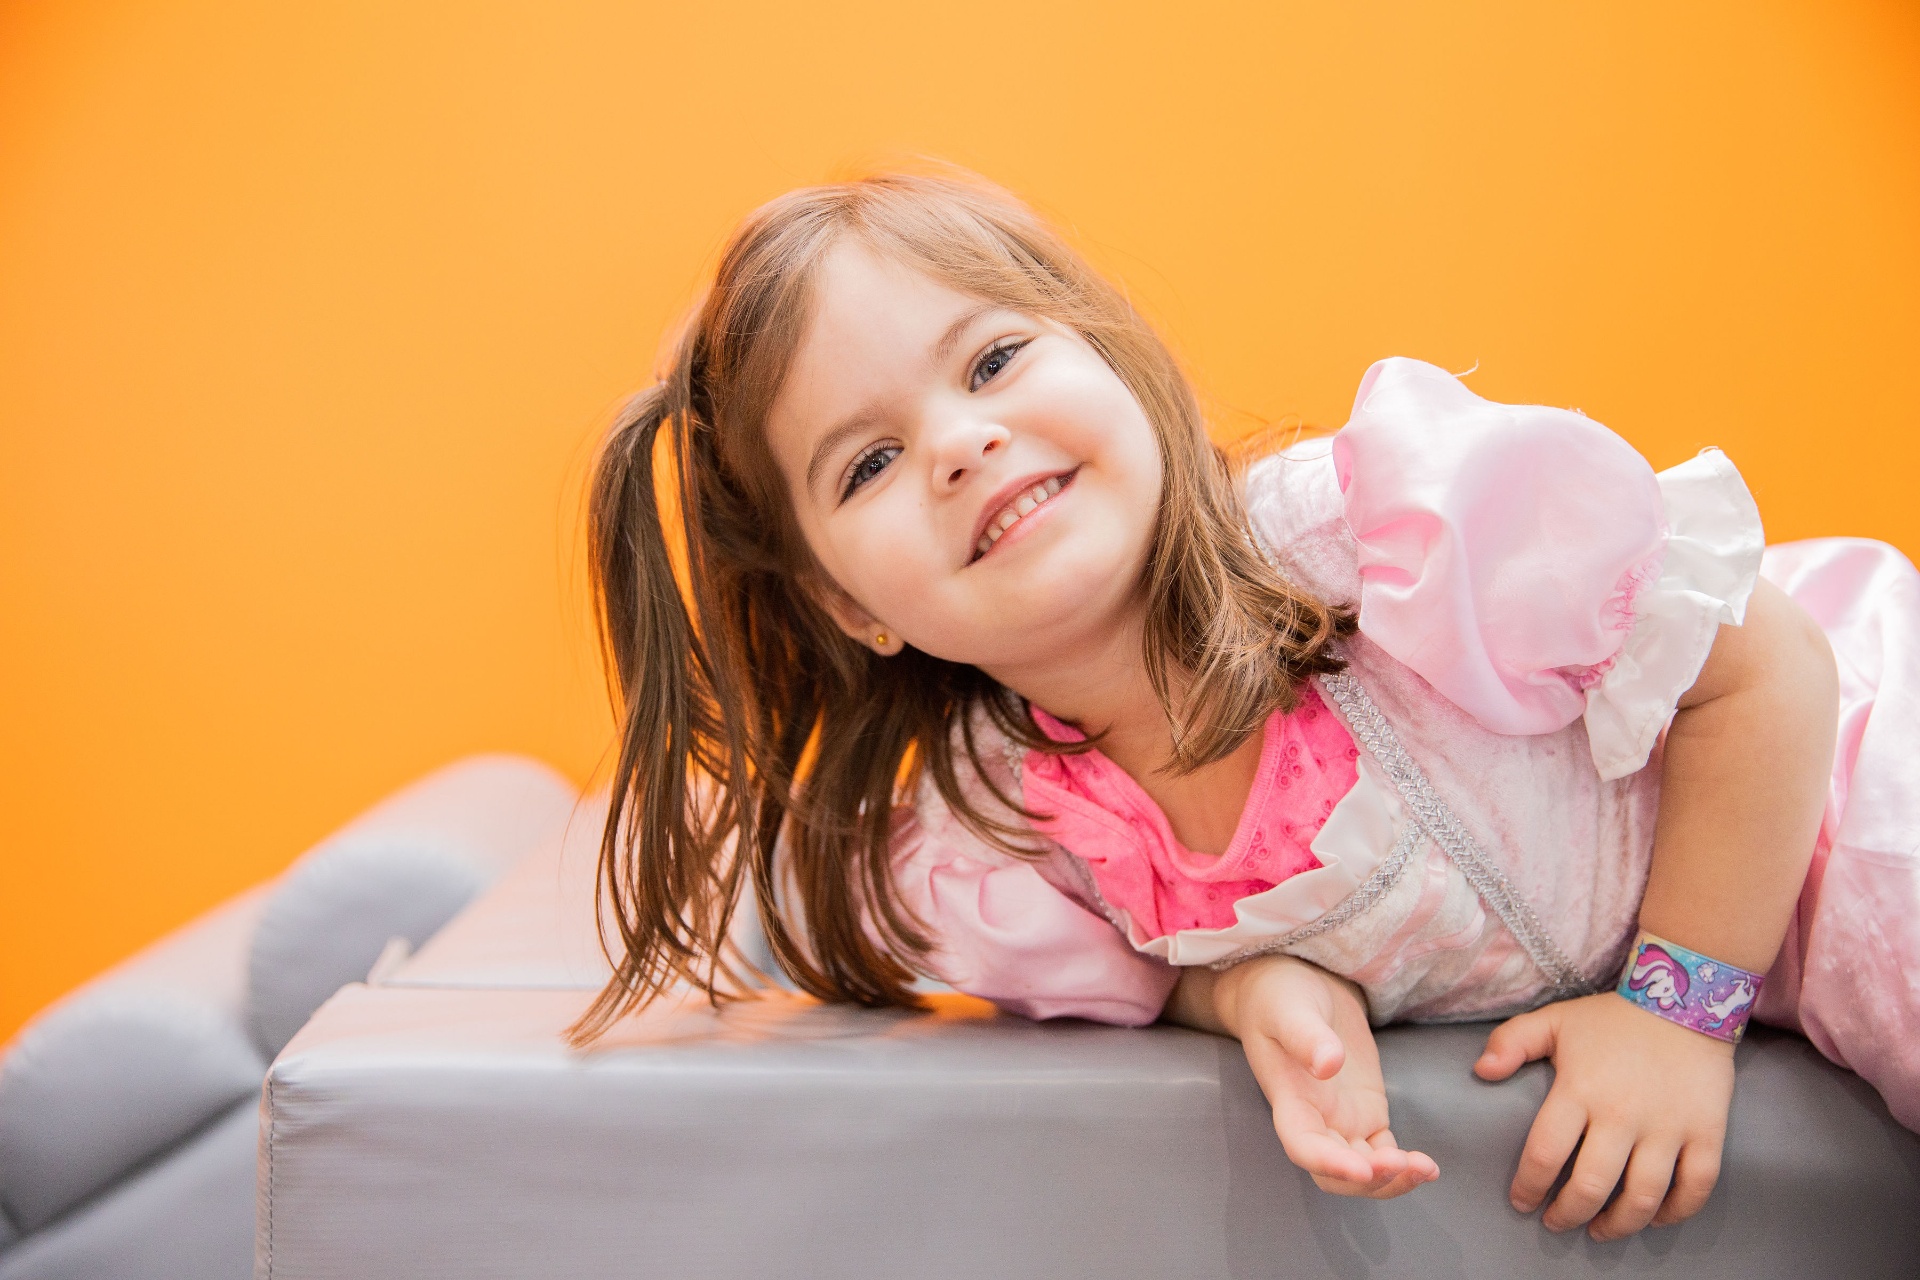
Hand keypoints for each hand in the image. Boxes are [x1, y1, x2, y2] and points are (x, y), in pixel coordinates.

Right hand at [1214, 954, 1439, 1197]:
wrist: (1295, 986)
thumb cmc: (1280, 995)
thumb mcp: (1288, 1008)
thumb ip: (1305, 1035)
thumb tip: (1329, 1063)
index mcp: (1289, 1099)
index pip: (1303, 1146)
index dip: (1330, 1164)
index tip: (1363, 1168)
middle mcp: (1313, 1119)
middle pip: (1335, 1175)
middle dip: (1368, 1180)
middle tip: (1401, 1163)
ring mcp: (1342, 1120)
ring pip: (1364, 1171)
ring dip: (1392, 1179)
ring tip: (1425, 1168)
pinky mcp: (1367, 1112)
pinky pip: (1384, 1152)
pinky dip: (1404, 1167)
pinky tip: (1427, 1166)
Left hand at [1475, 992, 1734, 1239]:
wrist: (1685, 1000)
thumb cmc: (1612, 1018)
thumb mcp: (1554, 1020)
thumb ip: (1511, 1042)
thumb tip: (1481, 1072)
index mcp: (1579, 1089)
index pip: (1544, 1153)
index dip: (1528, 1186)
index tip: (1521, 1202)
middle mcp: (1622, 1114)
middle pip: (1591, 1185)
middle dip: (1568, 1214)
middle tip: (1557, 1223)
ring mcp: (1668, 1127)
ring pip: (1643, 1197)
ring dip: (1618, 1224)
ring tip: (1600, 1230)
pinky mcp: (1707, 1132)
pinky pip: (1695, 1187)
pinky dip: (1676, 1213)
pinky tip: (1655, 1218)